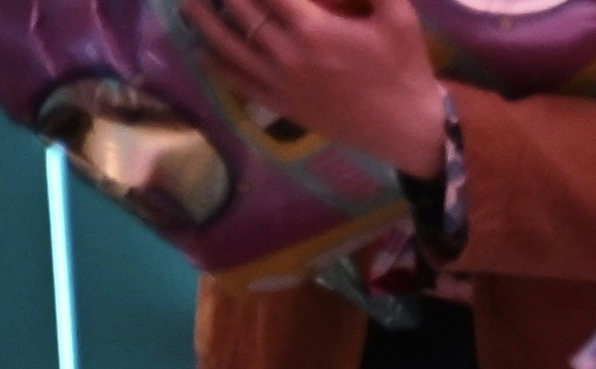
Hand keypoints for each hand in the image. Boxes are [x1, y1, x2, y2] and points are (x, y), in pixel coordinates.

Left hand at [185, 0, 444, 177]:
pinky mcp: (281, 104)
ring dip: (200, 16)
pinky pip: (237, 81)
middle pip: (238, 8)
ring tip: (185, 0)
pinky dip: (213, 62)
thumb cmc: (406, 70)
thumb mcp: (399, 18)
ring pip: (225, 43)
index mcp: (313, 28)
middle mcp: (287, 53)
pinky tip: (200, 47)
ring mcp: (280, 81)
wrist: (410, 130)